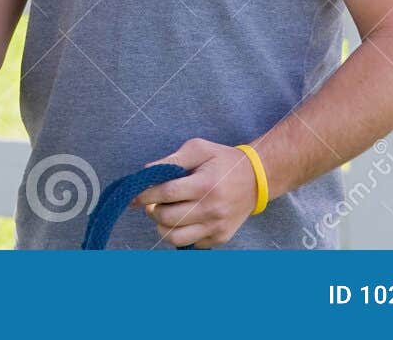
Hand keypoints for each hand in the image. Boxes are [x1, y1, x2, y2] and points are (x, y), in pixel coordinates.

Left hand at [133, 139, 260, 248]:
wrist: (258, 178)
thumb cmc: (224, 160)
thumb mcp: (199, 148)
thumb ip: (172, 160)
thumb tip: (146, 172)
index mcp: (205, 184)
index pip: (166, 193)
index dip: (145, 195)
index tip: (134, 195)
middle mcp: (212, 208)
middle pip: (167, 217)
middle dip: (152, 210)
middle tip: (152, 202)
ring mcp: (217, 226)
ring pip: (175, 237)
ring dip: (163, 226)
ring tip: (165, 213)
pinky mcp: (221, 237)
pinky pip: (190, 244)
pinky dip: (180, 234)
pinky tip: (183, 220)